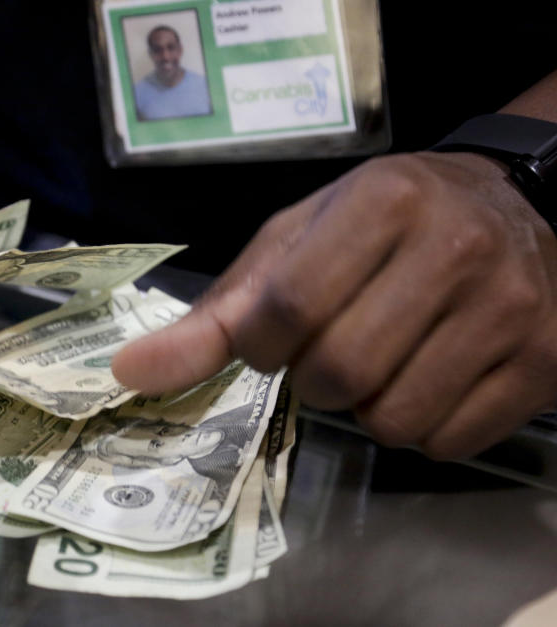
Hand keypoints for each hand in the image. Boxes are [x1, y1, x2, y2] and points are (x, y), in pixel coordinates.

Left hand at [113, 152, 556, 458]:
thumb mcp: (298, 240)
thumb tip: (130, 374)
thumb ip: (220, 310)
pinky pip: (446, 443)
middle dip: (312, 380)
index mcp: (381, 203)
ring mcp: (511, 310)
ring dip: (365, 407)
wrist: (516, 205)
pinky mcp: (544, 364)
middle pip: (338, 375)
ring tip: (382, 358)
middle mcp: (455, 249)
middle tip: (332, 347)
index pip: (286, 309)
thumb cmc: (385, 220)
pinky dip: (418, 428)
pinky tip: (428, 377)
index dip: (261, 346)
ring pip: (393, 420)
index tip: (271, 339)